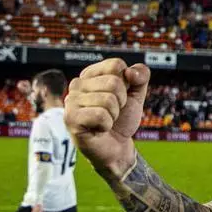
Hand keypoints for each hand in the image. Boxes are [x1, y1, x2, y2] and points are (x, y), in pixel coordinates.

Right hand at [65, 58, 150, 179]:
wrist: (117, 147)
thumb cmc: (122, 119)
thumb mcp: (137, 94)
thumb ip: (141, 75)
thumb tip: (130, 72)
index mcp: (91, 74)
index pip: (116, 65)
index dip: (127, 84)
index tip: (120, 97)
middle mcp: (77, 84)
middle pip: (114, 82)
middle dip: (122, 102)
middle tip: (113, 112)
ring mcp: (71, 101)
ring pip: (109, 100)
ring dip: (114, 115)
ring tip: (106, 121)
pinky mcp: (71, 119)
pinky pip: (101, 116)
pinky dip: (107, 125)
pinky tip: (99, 129)